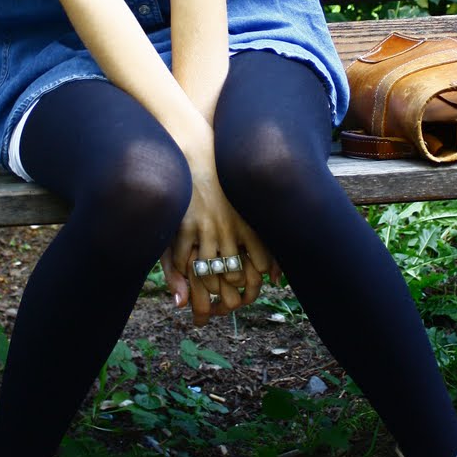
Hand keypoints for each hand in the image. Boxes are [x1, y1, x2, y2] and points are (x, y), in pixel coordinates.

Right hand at [161, 145, 277, 325]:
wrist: (195, 144)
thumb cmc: (222, 169)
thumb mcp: (244, 197)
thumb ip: (258, 235)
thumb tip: (275, 276)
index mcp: (249, 221)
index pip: (260, 266)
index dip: (255, 286)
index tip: (250, 295)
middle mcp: (230, 228)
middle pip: (234, 276)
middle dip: (229, 300)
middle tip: (225, 312)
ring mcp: (205, 227)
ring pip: (207, 274)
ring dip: (205, 294)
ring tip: (204, 308)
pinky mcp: (182, 224)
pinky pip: (181, 259)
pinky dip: (181, 276)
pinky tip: (183, 285)